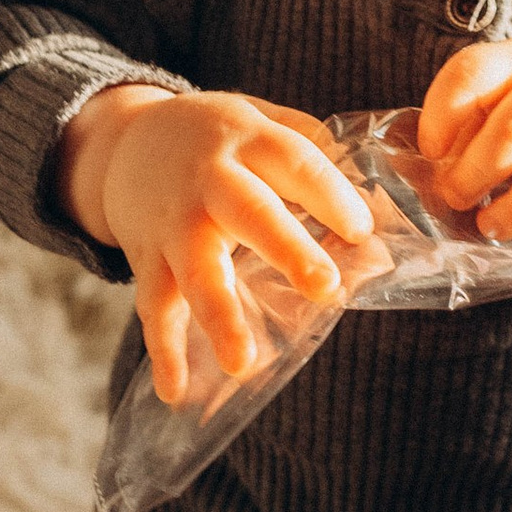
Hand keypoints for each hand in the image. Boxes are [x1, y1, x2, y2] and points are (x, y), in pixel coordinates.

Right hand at [61, 88, 377, 400]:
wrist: (128, 142)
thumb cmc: (219, 139)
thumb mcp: (262, 120)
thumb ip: (313, 150)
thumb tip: (383, 198)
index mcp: (249, 140)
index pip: (296, 162)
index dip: (331, 195)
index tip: (363, 231)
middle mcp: (209, 179)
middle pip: (249, 212)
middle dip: (287, 250)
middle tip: (325, 288)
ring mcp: (174, 222)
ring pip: (195, 270)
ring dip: (219, 316)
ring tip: (241, 363)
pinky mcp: (146, 257)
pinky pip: (154, 307)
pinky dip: (163, 352)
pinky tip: (175, 392)